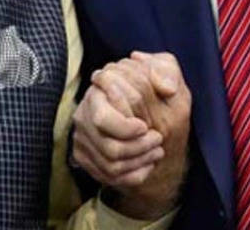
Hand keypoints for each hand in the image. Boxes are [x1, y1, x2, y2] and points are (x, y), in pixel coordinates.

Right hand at [72, 51, 191, 218]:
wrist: (149, 121)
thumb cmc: (156, 95)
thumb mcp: (167, 77)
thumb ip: (167, 72)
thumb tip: (166, 87)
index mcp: (98, 92)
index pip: (103, 118)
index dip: (127, 128)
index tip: (146, 126)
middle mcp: (84, 116)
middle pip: (109, 147)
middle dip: (138, 147)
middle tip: (158, 139)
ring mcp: (83, 139)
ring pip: (111, 164)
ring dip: (141, 160)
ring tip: (158, 150)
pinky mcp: (86, 159)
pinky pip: (110, 177)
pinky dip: (135, 174)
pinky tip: (149, 163)